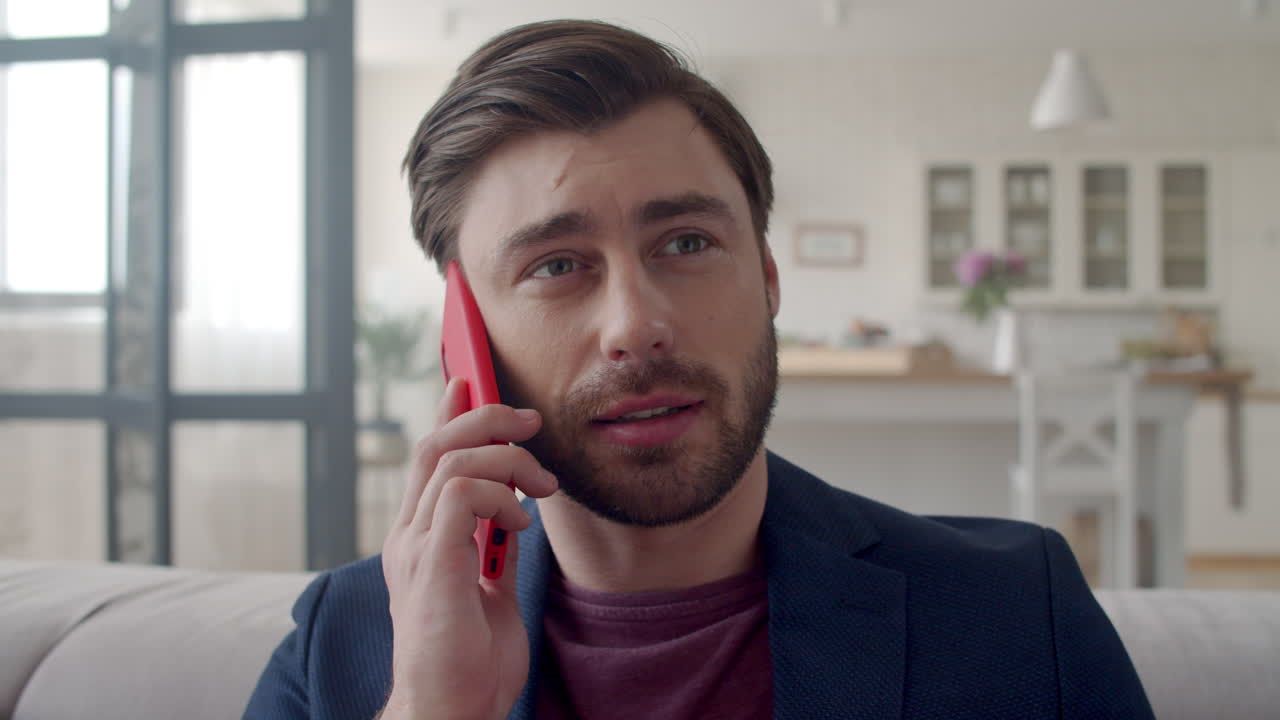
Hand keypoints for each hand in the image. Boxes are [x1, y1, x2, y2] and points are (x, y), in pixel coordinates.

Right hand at [379, 378, 557, 719]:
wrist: (452, 710)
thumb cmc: (469, 661)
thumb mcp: (489, 591)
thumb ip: (493, 549)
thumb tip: (517, 514)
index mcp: (421, 537)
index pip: (430, 456)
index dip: (449, 411)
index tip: (472, 380)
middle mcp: (409, 534)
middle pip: (436, 443)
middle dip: (486, 415)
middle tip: (533, 421)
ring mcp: (415, 547)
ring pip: (451, 458)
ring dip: (508, 458)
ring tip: (542, 486)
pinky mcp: (431, 562)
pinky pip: (463, 493)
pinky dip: (501, 494)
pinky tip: (521, 521)